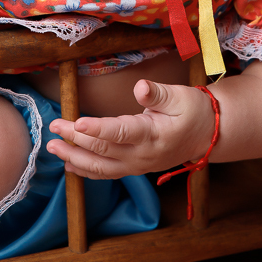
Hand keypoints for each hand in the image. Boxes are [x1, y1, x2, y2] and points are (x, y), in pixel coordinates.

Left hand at [45, 79, 215, 178]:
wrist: (208, 136)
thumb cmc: (193, 111)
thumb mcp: (180, 96)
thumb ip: (158, 94)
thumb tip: (140, 88)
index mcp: (153, 135)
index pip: (120, 133)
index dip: (97, 128)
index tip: (76, 122)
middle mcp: (142, 155)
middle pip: (103, 150)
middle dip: (76, 139)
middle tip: (54, 127)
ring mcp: (137, 165)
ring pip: (101, 167)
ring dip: (75, 158)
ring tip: (53, 148)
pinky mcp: (134, 168)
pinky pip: (107, 173)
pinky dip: (86, 170)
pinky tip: (69, 164)